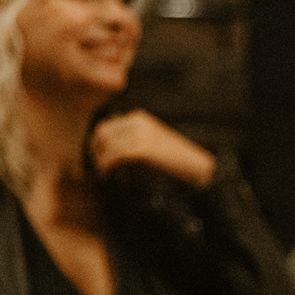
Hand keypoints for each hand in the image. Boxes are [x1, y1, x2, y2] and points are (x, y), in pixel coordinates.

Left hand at [90, 110, 216, 188]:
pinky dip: (107, 166)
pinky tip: (109, 176)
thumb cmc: (174, 163)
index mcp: (139, 119)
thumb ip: (130, 143)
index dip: (97, 145)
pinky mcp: (143, 148)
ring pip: (107, 145)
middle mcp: (138, 122)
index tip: (99, 161)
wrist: (197, 168)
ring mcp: (141, 134)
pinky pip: (115, 155)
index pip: (106, 127)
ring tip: (105, 175)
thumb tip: (104, 152)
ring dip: (101, 162)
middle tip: (100, 170)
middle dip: (96, 152)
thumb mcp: (150, 145)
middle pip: (102, 134)